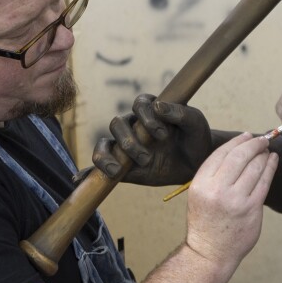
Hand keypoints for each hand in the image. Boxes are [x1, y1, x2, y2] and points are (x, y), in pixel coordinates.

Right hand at [92, 94, 213, 185]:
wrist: (197, 165)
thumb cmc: (196, 138)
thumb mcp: (195, 123)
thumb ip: (180, 112)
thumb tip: (158, 107)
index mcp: (151, 109)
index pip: (139, 104)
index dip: (146, 117)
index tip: (162, 134)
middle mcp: (135, 124)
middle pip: (117, 124)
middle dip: (129, 140)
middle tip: (147, 156)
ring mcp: (126, 146)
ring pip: (104, 144)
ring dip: (109, 156)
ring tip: (118, 170)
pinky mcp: (123, 167)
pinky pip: (101, 166)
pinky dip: (91, 171)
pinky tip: (84, 178)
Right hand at [184, 133, 277, 270]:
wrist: (209, 252)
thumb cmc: (205, 222)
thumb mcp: (199, 194)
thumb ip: (214, 174)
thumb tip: (238, 151)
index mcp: (201, 184)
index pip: (221, 154)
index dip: (236, 142)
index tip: (245, 136)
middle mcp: (218, 190)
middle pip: (240, 157)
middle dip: (253, 144)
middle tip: (261, 140)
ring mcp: (236, 200)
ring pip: (255, 168)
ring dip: (263, 155)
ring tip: (267, 150)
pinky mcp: (252, 209)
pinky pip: (264, 182)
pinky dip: (270, 168)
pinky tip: (273, 161)